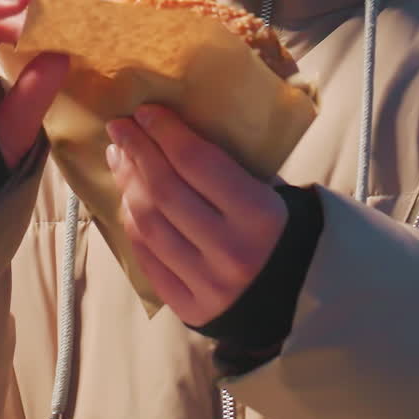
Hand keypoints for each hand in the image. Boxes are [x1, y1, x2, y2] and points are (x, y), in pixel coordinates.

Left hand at [105, 104, 287, 325]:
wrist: (299, 295)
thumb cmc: (281, 227)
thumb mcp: (270, 188)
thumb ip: (228, 164)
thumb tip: (171, 128)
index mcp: (259, 213)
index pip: (196, 162)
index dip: (164, 131)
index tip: (144, 111)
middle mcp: (231, 250)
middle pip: (165, 191)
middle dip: (137, 151)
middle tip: (120, 127)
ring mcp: (207, 284)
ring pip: (148, 225)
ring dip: (127, 185)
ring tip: (119, 158)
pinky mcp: (189, 308)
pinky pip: (146, 258)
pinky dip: (132, 223)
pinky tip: (128, 199)